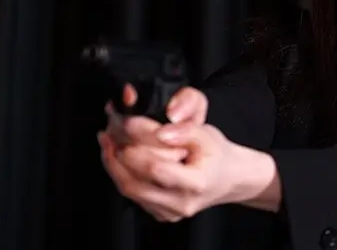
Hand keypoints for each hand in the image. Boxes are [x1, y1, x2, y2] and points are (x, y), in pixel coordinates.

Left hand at [99, 85, 214, 219]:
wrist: (228, 178)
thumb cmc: (216, 154)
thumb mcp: (206, 134)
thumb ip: (184, 130)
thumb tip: (160, 132)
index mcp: (196, 183)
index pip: (156, 168)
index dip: (138, 145)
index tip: (128, 123)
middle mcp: (181, 203)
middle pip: (135, 183)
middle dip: (117, 155)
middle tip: (110, 132)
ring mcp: (169, 212)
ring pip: (129, 190)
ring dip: (113, 164)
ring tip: (108, 141)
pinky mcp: (160, 213)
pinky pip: (133, 195)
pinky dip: (121, 173)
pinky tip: (118, 155)